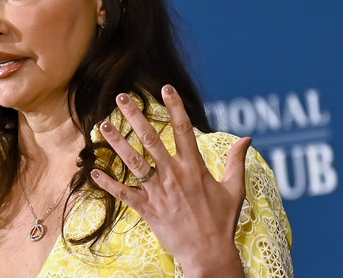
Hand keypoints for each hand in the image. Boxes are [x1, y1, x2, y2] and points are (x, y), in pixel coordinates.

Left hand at [90, 85, 249, 276]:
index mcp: (194, 167)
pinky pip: (124, 194)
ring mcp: (159, 192)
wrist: (208, 254)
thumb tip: (248, 138)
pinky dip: (108, 183)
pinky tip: (94, 171)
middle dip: (135, 116)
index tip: (166, 88)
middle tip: (121, 97)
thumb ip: (236, 161)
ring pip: (133, 162)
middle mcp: (174, 175)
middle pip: (151, 139)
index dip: (175, 106)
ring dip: (116, 142)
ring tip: (102, 125)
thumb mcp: (234, 189)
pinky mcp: (148, 209)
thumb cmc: (222, 222)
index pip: (183, 129)